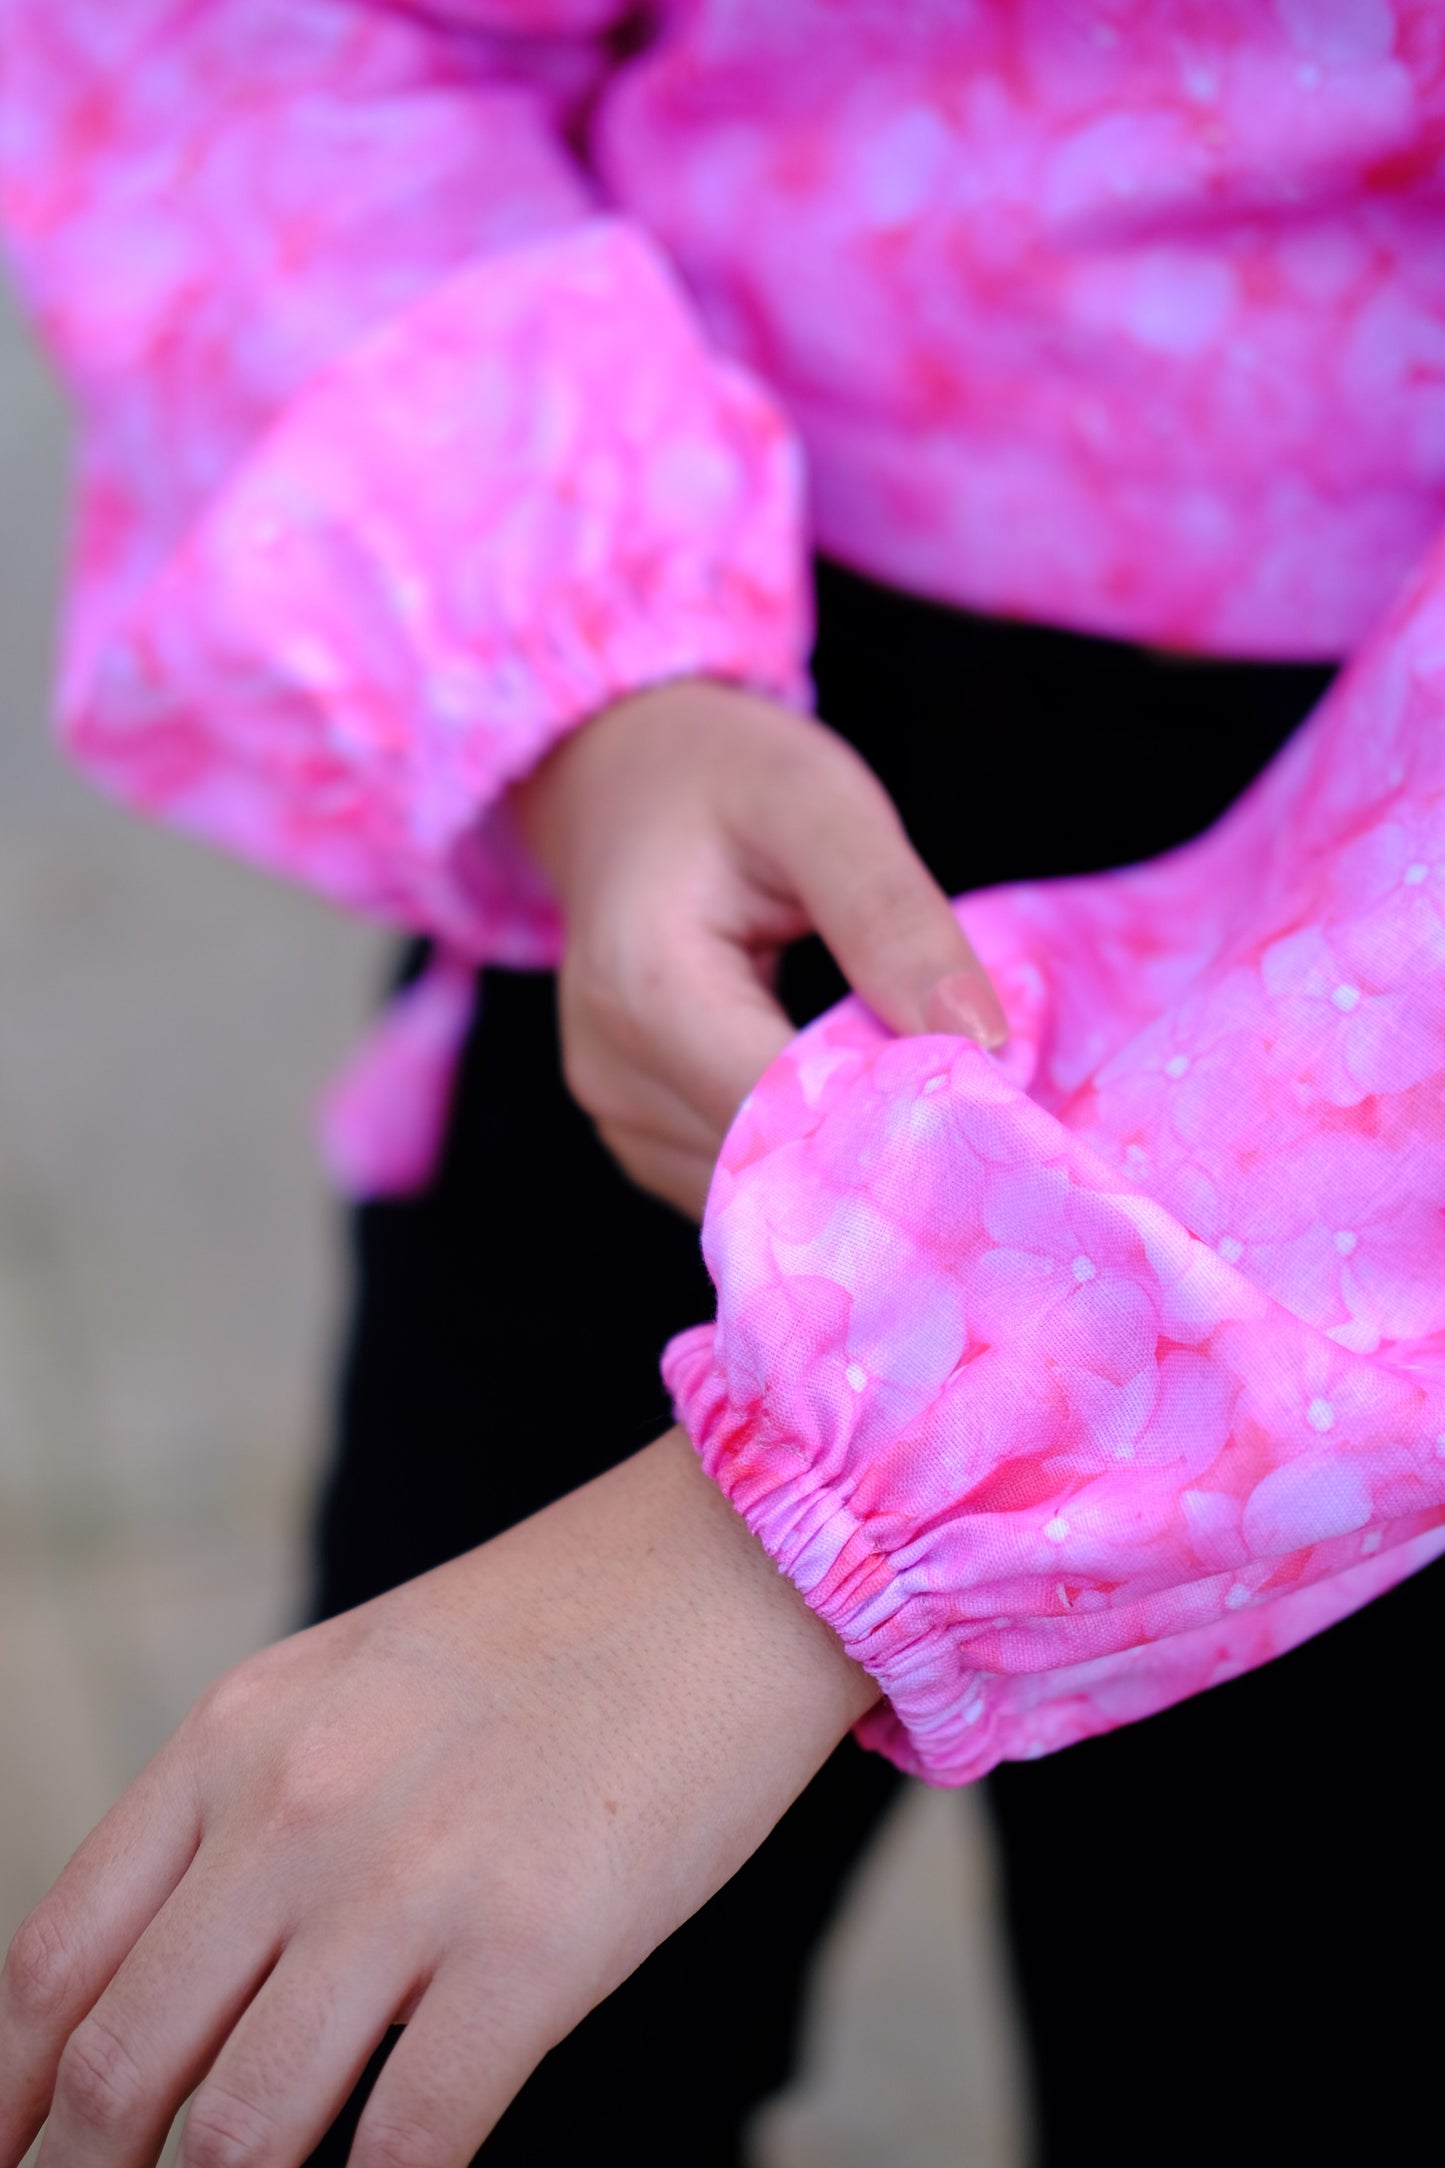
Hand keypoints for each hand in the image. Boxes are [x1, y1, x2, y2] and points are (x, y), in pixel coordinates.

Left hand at [0, 1431, 874, 2166]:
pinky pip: (407, 2145)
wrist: (733, 1561)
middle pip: (122, 2067)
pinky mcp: (537, 1949)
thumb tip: (177, 1987)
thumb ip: (249, 1813)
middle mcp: (297, 1808)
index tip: (14, 2157)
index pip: (54, 1960)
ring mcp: (414, 1880)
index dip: (8, 2099)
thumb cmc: (549, 1631)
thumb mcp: (350, 1682)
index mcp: (236, 1734)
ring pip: (241, 2130)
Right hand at [513, 679, 1006, 1214]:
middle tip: (986, 1111)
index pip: (791, 1113)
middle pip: (775, 1167)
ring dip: (852, 1164)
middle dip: (886, 1154)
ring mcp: (618, 1116)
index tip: (999, 1107)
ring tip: (921, 1092)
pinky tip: (863, 1102)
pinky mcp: (638, 1135)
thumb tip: (982, 1042)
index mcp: (649, 992)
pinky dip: (813, 1159)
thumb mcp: (821, 805)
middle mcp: (612, 1076)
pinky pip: (742, 1185)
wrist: (620, 778)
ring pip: (763, 1194)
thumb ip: (893, 917)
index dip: (900, 1124)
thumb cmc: (724, 777)